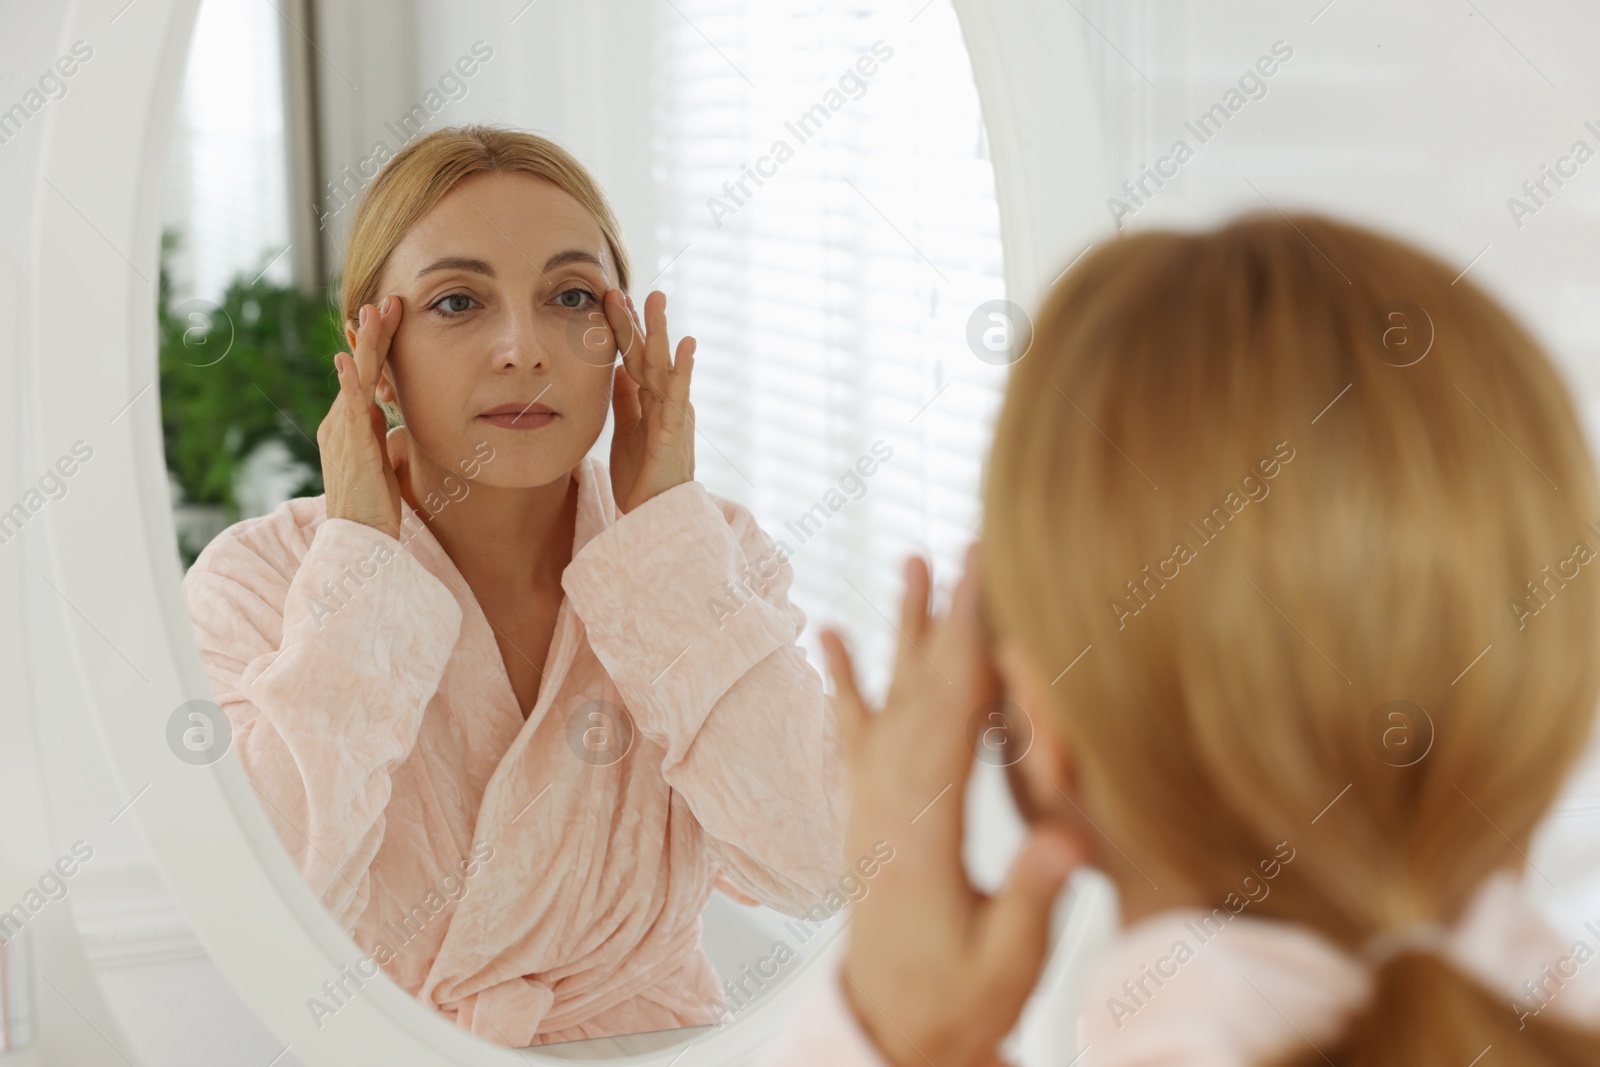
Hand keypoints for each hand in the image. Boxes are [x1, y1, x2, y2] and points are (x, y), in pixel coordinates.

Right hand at [321, 296, 406, 541]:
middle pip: (359, 368)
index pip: (365, 375)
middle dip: (373, 334)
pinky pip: (349, 411)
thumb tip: (386, 410)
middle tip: (387, 301)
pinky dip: (348, 385)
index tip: (390, 315)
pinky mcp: (350, 449)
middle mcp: (340, 423)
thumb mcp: (379, 457)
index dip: (377, 345)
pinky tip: (347, 363)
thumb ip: (378, 431)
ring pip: (355, 381)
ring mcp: (342, 433)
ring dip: (365, 346)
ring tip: (373, 313)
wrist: (359, 539)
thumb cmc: (372, 503)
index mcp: (349, 423)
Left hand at [605, 288, 695, 513]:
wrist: (654, 513)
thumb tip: (619, 368)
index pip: (634, 356)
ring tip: (656, 301)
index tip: (612, 298)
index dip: (625, 328)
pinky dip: (682, 371)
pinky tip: (686, 345)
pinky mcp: (674, 432)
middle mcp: (664, 401)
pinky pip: (678, 397)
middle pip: (649, 354)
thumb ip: (626, 399)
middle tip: (629, 288)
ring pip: (663, 367)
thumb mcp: (626, 430)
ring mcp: (672, 414)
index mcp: (650, 399)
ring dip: (660, 332)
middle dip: (639, 321)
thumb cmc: (643, 474)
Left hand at [820, 546, 1085, 1066]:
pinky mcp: (864, 813)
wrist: (891, 1030)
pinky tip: (831, 638)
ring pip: (887, 697)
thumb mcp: (1007, 964)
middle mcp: (887, 804)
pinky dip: (841, 683)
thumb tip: (1064, 835)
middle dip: (952, 612)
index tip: (994, 583)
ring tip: (911, 562)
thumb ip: (1030, 897)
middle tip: (973, 544)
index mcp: (924, 831)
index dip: (976, 645)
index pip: (952, 717)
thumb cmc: (957, 1003)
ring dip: (902, 629)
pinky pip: (850, 735)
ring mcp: (870, 805)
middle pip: (922, 687)